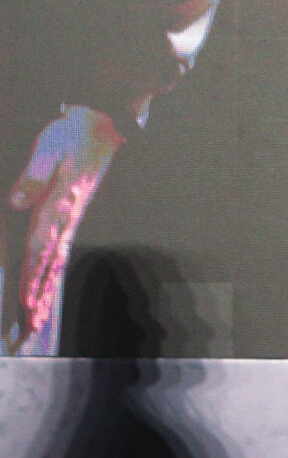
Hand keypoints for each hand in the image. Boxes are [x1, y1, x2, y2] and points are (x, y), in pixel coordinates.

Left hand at [9, 107, 122, 351]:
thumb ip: (33, 176)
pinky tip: (45, 290)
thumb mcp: (49, 148)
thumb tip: (17, 202)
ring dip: (43, 296)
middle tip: (26, 333)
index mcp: (59, 206)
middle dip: (36, 301)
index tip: (25, 307)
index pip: (40, 250)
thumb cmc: (72, 134)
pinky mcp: (68, 217)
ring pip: (53, 265)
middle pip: (47, 267)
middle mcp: (65, 219)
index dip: (31, 280)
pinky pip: (58, 253)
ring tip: (34, 326)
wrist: (100, 124)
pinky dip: (50, 276)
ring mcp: (69, 220)